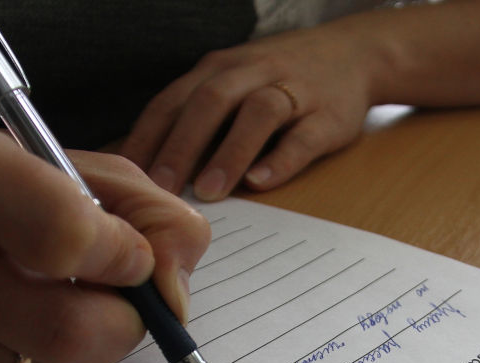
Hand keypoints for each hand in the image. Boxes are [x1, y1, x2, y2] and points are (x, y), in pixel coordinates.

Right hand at [0, 123, 209, 362]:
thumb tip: (170, 298)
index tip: (132, 256)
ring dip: (94, 349)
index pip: (64, 237)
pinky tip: (40, 324)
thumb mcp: (104, 177)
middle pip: (61, 327)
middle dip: (122, 324)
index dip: (122, 257)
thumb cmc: (30, 190)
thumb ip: (163, 221)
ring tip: (80, 303)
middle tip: (128, 303)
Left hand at [120, 23, 375, 200]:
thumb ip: (193, 117)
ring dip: (229, 152)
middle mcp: (252, 73)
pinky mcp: (328, 115)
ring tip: (208, 191)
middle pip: (210, 103)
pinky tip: (260, 183)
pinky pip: (303, 137)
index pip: (174, 100)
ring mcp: (292, 91)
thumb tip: (142, 165)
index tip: (125, 174)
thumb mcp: (231, 85)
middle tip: (160, 188)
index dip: (148, 136)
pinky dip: (281, 160)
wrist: (354, 54)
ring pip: (257, 114)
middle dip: (181, 145)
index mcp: (219, 69)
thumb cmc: (277, 80)